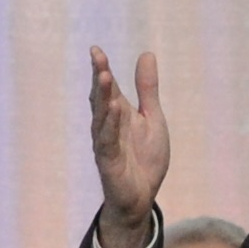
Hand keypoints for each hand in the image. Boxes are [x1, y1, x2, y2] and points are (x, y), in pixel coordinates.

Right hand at [89, 47, 168, 247]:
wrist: (142, 198)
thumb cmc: (144, 159)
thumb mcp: (152, 118)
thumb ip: (148, 89)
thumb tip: (146, 53)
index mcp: (118, 114)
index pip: (108, 87)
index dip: (102, 68)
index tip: (96, 50)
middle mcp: (108, 126)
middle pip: (101, 98)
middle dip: (98, 77)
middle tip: (97, 56)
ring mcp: (106, 143)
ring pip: (101, 116)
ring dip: (102, 96)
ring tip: (103, 75)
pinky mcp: (109, 161)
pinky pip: (108, 139)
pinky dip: (110, 123)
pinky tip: (114, 107)